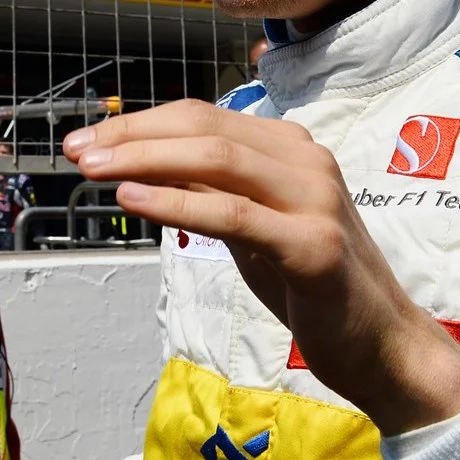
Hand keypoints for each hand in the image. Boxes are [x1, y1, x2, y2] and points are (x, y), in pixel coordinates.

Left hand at [63, 101, 459, 434]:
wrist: (382, 342)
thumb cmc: (310, 283)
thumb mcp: (249, 225)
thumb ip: (206, 189)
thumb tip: (139, 164)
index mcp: (289, 147)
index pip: (200, 116)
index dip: (139, 123)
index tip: (89, 139)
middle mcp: (305, 159)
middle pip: (202, 127)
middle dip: (131, 135)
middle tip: (77, 150)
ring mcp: (314, 197)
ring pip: (216, 158)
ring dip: (143, 159)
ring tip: (93, 170)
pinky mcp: (313, 244)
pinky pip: (232, 213)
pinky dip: (176, 203)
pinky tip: (133, 201)